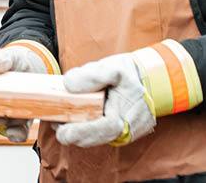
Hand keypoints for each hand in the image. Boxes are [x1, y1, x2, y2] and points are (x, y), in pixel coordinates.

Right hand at [0, 42, 59, 142]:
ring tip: (15, 117)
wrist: (34, 66)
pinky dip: (17, 135)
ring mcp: (8, 115)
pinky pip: (18, 133)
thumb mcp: (7, 57)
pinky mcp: (23, 120)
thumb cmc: (14, 62)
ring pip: (2, 128)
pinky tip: (18, 132)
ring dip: (6, 126)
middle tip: (0, 114)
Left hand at [54, 40, 201, 147]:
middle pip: (96, 139)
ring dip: (78, 132)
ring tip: (62, 119)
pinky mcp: (121, 133)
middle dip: (74, 135)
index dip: (82, 133)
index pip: (103, 129)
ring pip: (97, 139)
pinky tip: (75, 120)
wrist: (149, 78)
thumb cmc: (130, 73)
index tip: (63, 131)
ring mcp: (126, 133)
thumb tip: (69, 85)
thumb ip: (90, 75)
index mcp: (128, 113)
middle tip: (56, 123)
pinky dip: (87, 130)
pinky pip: (101, 135)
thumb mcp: (112, 66)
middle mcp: (129, 129)